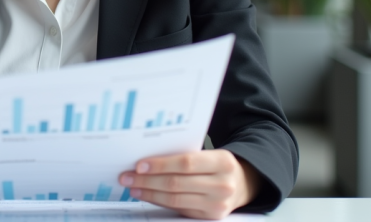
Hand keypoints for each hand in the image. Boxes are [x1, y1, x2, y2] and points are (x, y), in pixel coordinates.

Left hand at [118, 150, 261, 219]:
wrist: (244, 183)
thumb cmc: (218, 164)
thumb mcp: (209, 154)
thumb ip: (185, 157)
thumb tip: (147, 161)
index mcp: (222, 162)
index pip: (186, 163)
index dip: (161, 165)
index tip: (139, 165)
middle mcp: (223, 185)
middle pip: (176, 183)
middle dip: (147, 180)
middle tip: (126, 177)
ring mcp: (217, 204)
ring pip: (175, 199)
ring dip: (149, 193)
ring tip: (132, 187)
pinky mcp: (210, 217)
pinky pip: (179, 209)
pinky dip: (159, 202)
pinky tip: (146, 195)